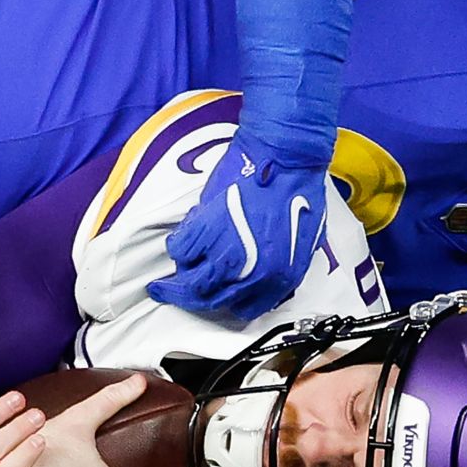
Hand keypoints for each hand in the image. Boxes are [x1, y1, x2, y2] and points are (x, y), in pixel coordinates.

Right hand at [149, 129, 328, 319]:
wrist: (287, 157)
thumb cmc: (300, 191)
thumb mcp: (304, 242)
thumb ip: (278, 266)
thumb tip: (257, 275)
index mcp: (280, 279)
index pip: (244, 309)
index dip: (226, 301)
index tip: (215, 294)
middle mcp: (252, 274)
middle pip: (209, 301)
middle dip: (188, 299)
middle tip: (170, 294)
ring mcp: (226, 253)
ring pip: (190, 282)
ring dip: (174, 282)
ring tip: (162, 281)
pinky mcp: (207, 229)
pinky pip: (181, 250)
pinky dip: (177, 247)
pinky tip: (180, 240)